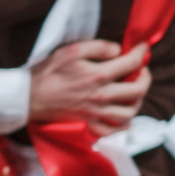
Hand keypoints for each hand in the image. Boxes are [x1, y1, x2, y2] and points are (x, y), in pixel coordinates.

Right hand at [27, 39, 149, 134]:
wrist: (28, 98)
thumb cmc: (47, 73)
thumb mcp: (69, 51)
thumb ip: (97, 47)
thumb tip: (117, 50)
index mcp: (98, 75)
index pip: (132, 63)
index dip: (141, 52)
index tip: (143, 47)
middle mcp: (102, 95)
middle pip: (138, 90)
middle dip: (146, 77)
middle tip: (141, 70)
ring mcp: (97, 111)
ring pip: (131, 111)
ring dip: (138, 100)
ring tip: (133, 90)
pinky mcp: (90, 122)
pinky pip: (115, 128)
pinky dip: (124, 123)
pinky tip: (123, 113)